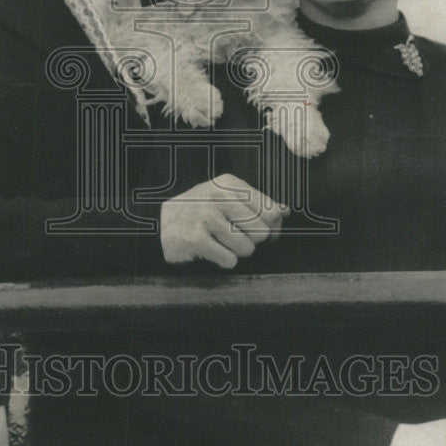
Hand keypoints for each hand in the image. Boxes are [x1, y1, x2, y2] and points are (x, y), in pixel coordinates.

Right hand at [160, 174, 285, 268]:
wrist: (159, 224)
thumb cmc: (200, 212)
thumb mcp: (226, 197)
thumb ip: (256, 203)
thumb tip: (285, 212)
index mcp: (229, 184)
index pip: (271, 210)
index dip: (271, 227)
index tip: (259, 230)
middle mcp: (218, 196)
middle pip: (262, 231)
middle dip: (252, 241)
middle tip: (235, 236)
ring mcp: (206, 216)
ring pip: (247, 248)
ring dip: (237, 252)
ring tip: (221, 243)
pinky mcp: (196, 238)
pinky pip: (229, 260)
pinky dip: (223, 261)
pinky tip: (211, 250)